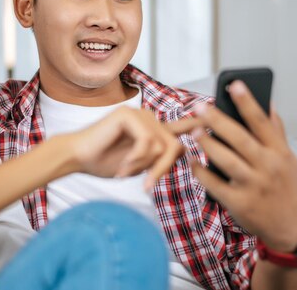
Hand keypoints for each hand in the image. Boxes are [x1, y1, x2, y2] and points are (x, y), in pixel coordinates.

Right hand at [65, 106, 190, 189]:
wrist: (78, 157)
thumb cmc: (106, 161)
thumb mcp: (141, 164)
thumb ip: (161, 158)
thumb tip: (183, 152)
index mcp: (154, 129)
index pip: (183, 126)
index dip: (201, 122)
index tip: (218, 115)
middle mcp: (150, 118)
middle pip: (174, 146)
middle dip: (160, 169)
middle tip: (144, 183)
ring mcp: (140, 114)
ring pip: (161, 146)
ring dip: (144, 166)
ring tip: (125, 171)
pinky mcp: (129, 115)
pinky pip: (146, 143)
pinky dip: (135, 160)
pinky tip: (121, 165)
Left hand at [191, 81, 296, 251]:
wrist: (290, 228)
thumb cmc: (285, 187)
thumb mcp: (288, 158)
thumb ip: (276, 132)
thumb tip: (268, 103)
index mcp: (280, 152)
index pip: (262, 122)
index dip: (248, 102)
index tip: (234, 84)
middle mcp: (268, 167)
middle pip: (240, 139)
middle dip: (218, 121)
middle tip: (199, 107)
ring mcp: (253, 186)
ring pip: (226, 161)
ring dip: (208, 144)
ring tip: (194, 130)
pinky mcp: (239, 203)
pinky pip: (215, 185)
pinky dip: (201, 172)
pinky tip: (192, 160)